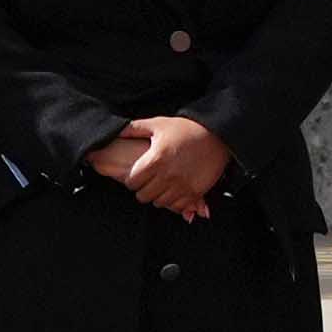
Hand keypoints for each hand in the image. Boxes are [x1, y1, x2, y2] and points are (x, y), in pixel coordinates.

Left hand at [95, 114, 231, 216]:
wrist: (217, 135)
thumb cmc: (184, 129)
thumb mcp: (158, 124)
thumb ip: (134, 129)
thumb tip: (115, 130)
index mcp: (155, 159)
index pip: (132, 181)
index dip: (131, 179)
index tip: (137, 174)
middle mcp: (168, 175)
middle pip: (143, 195)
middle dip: (142, 189)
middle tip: (148, 181)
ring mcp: (182, 185)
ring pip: (158, 203)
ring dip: (157, 195)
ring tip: (161, 184)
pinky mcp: (195, 192)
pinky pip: (177, 206)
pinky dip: (173, 200)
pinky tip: (174, 189)